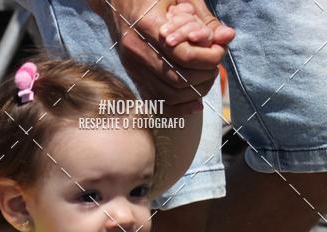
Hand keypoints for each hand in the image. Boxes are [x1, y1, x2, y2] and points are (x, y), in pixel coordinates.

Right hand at [89, 0, 234, 111]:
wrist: (116, 3)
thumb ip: (204, 18)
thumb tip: (228, 37)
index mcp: (148, 26)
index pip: (184, 55)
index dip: (208, 58)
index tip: (220, 51)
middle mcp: (137, 51)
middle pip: (178, 79)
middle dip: (204, 76)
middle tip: (215, 66)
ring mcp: (132, 68)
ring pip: (169, 95)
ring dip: (194, 92)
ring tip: (206, 79)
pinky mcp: (133, 78)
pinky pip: (157, 103)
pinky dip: (178, 108)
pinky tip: (194, 104)